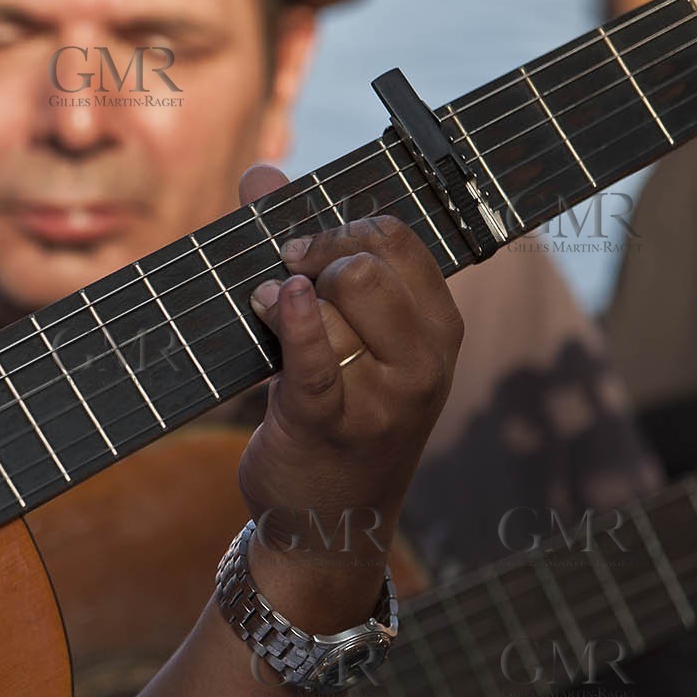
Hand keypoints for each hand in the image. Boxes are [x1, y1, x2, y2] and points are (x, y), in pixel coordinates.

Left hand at [235, 165, 462, 629]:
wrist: (327, 525)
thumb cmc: (335, 416)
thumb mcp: (343, 337)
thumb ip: (305, 249)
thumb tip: (259, 171)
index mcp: (438, 328)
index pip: (398, 238)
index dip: (339, 227)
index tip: (304, 248)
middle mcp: (426, 359)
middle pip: (365, 259)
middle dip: (310, 255)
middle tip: (283, 279)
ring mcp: (387, 393)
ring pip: (334, 295)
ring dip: (285, 293)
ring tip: (268, 313)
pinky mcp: (334, 420)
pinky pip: (312, 348)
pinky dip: (290, 316)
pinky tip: (272, 302)